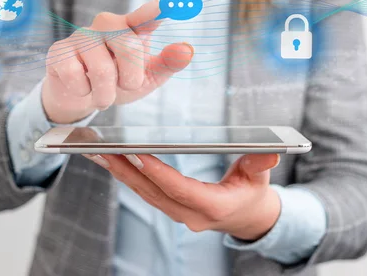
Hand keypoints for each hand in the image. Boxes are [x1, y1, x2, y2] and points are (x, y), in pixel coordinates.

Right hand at [42, 0, 193, 123]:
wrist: (81, 95)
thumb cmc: (119, 80)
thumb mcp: (148, 76)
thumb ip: (168, 63)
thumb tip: (187, 50)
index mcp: (132, 28)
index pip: (145, 16)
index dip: (155, 10)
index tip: (168, 2)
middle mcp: (107, 25)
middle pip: (129, 49)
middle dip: (130, 79)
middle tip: (124, 86)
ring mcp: (82, 35)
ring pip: (102, 70)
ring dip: (106, 94)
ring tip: (103, 94)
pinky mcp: (59, 50)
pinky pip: (75, 76)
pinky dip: (83, 92)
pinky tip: (81, 86)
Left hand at [87, 153, 281, 240]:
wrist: (249, 216)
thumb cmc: (254, 192)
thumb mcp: (260, 177)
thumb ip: (261, 164)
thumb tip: (270, 153)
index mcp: (212, 206)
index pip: (179, 188)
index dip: (156, 171)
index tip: (135, 153)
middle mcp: (190, 214)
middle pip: (152, 191)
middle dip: (125, 169)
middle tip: (101, 149)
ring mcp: (179, 214)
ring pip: (144, 193)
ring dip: (119, 172)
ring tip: (97, 152)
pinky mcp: (172, 209)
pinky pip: (145, 193)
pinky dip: (127, 177)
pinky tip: (111, 161)